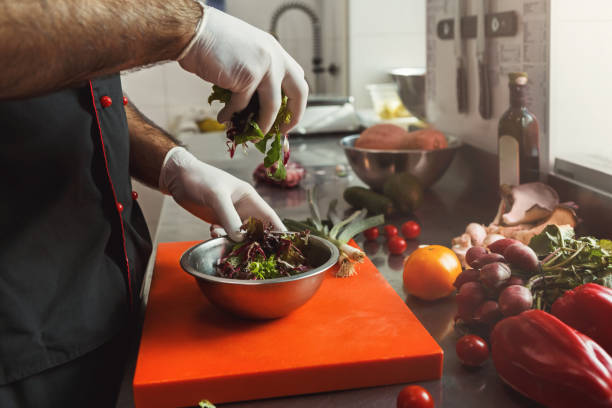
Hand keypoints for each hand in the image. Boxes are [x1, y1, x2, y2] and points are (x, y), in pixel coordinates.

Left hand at [159, 147, 284, 240]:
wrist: (178, 178)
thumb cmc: (200, 179)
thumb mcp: (216, 195)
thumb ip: (229, 216)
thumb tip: (240, 237)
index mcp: (250, 198)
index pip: (270, 217)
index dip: (279, 232)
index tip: (285, 247)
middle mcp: (243, 209)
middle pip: (257, 230)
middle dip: (256, 242)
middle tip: (254, 254)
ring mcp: (230, 216)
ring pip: (241, 236)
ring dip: (235, 241)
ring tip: (222, 236)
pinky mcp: (218, 222)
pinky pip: (226, 236)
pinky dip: (221, 239)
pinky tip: (211, 231)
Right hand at [177, 5, 307, 134]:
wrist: (194, 32)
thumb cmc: (213, 43)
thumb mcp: (246, 53)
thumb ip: (257, 74)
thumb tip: (257, 107)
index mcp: (275, 51)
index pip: (298, 79)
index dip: (296, 102)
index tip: (287, 117)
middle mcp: (275, 57)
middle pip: (299, 92)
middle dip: (293, 116)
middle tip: (281, 131)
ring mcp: (265, 67)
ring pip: (272, 107)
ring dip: (262, 125)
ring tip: (252, 135)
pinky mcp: (248, 77)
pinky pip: (242, 105)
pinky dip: (231, 115)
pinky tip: (223, 117)